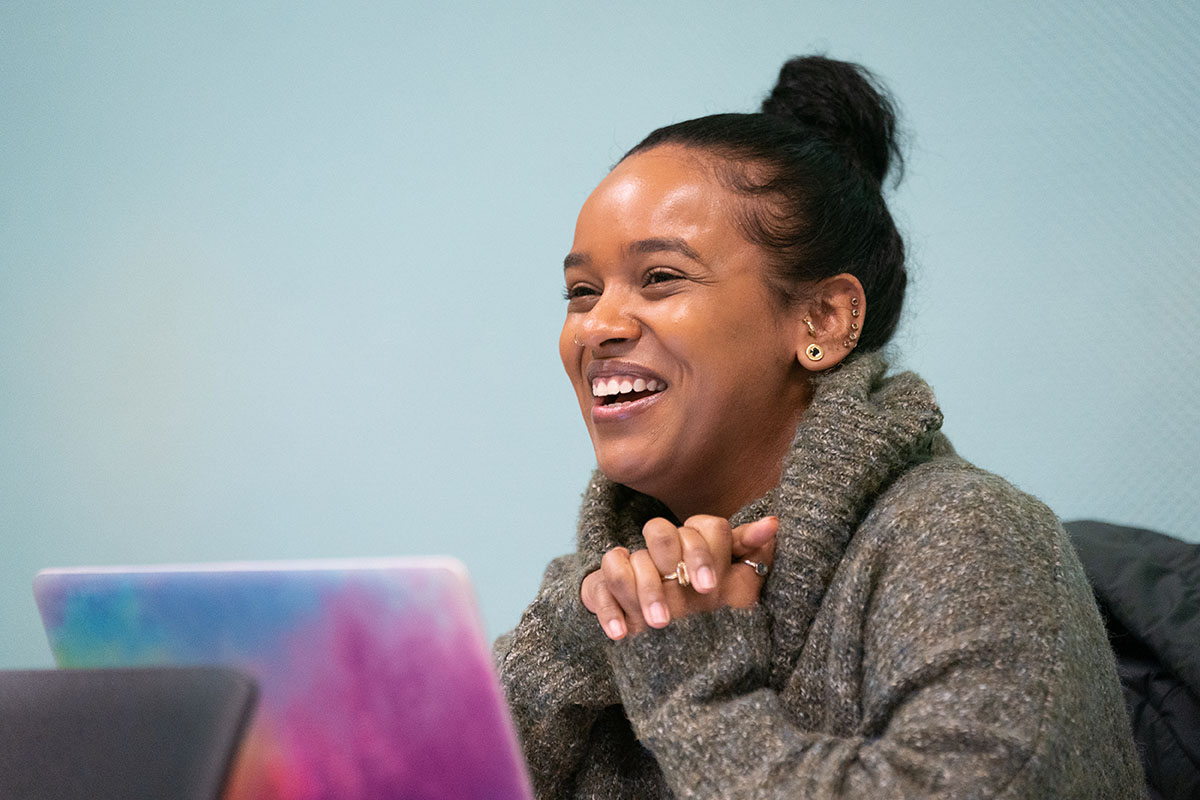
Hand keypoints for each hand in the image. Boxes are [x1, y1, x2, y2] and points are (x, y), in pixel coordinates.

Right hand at [581, 515, 776, 639]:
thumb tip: (773, 524)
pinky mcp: (604, 586)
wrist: (673, 656)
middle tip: (682, 604)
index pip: (699, 528)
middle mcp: (663, 549)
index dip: (702, 554)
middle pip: (661, 532)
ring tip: (658, 626)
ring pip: (631, 558)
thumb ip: (750, 553)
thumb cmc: (708, 616)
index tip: (709, 587)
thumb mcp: (734, 587)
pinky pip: (600, 583)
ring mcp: (632, 565)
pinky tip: (622, 633)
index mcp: (696, 542)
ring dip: (644, 592)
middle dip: (672, 570)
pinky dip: (610, 609)